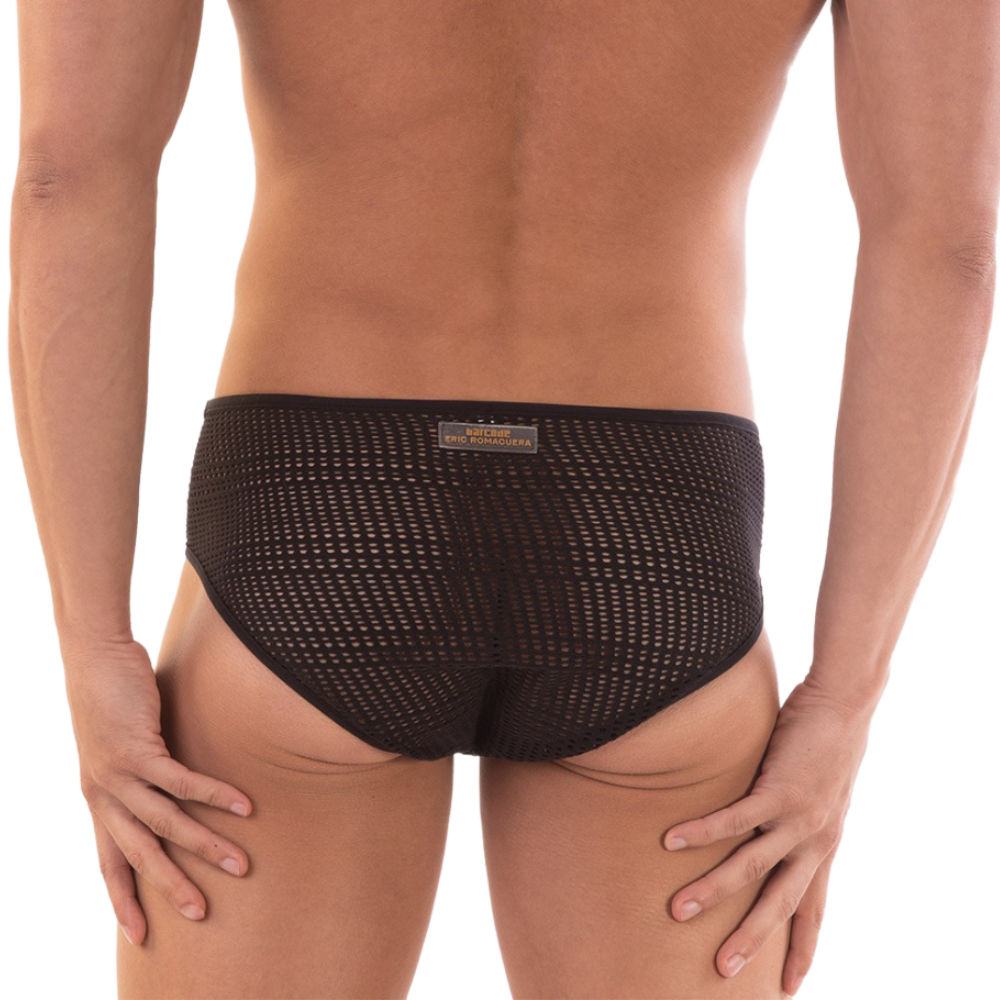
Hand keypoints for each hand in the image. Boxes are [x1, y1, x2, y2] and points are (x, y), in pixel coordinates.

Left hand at [62, 636, 253, 946]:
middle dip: (171, 887)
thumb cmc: (113, 695)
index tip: (141, 935)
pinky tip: (243, 805)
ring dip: (205, 846)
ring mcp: (118, 775)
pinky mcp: (137, 750)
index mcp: (98, 800)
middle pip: (139, 855)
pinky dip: (214, 795)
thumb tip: (176, 783)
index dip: (123, 900)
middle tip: (202, 914)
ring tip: (240, 864)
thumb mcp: (121, 745)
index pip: (108, 862)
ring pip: (164, 824)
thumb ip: (142, 771)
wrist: (94, 657)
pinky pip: (181, 781)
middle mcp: (103, 796)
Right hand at [661, 673, 874, 995]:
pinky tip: (672, 840)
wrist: (844, 704)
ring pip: (751, 867)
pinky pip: (735, 819)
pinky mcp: (781, 789)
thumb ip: (794, 817)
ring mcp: (798, 817)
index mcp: (824, 846)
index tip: (787, 987)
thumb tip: (762, 827)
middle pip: (780, 904)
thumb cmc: (824, 741)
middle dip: (749, 939)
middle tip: (721, 970)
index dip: (800, 950)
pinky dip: (702, 831)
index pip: (812, 910)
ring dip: (712, 890)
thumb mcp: (817, 793)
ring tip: (677, 909)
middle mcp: (815, 841)